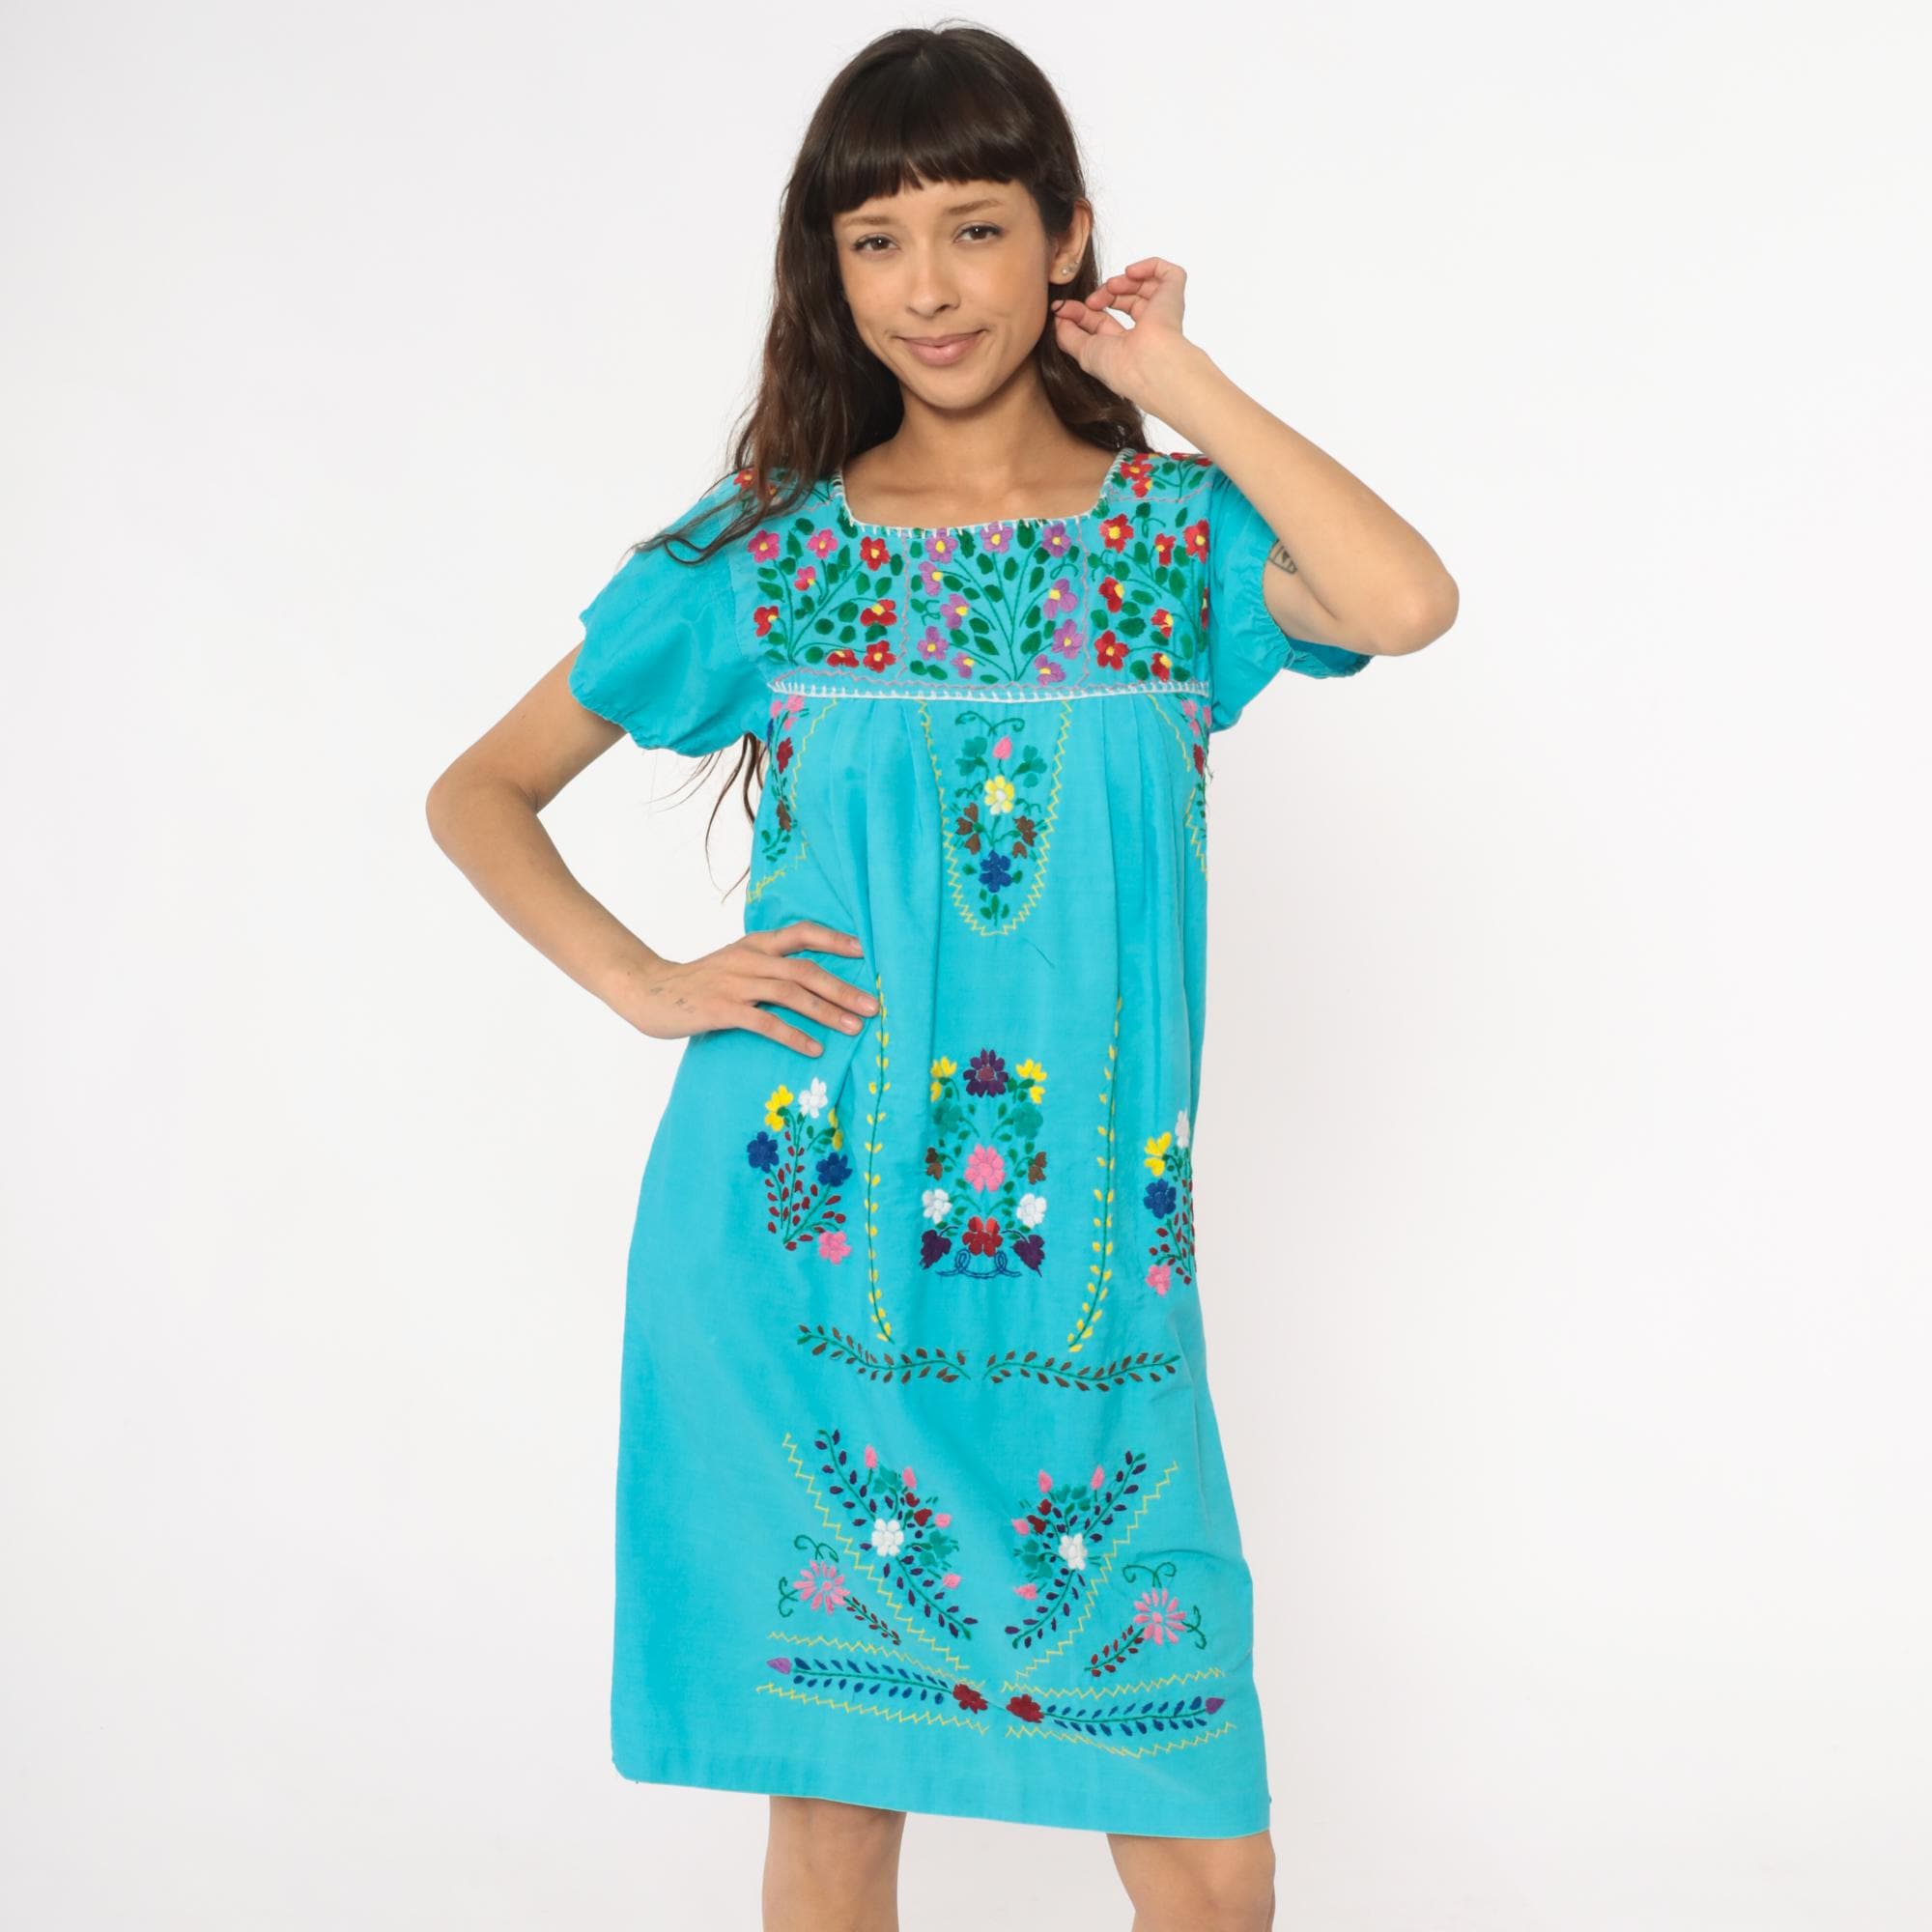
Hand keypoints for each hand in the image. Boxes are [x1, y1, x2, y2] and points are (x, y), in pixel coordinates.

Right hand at [617, 919, 879, 1055]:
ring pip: (791, 993)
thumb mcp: (734, 963)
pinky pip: (765, 1022)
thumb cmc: (697, 983)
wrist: (647, 990)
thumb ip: (765, 966)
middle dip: (843, 987)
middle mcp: (749, 959)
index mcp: (754, 944)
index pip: (801, 933)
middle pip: (805, 969)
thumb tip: (808, 981)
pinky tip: (814, 1049)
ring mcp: (735, 982)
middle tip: (873, 1006)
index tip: (864, 951)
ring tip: (854, 1027)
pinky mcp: (721, 1009)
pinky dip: (793, 1035)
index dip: (834, 939)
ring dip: (826, 1011)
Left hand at [1050, 257, 1196, 407]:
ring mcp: (1162, 313)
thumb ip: (1067, 336)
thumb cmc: (1119, 366)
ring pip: (1142, 286)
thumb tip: (1059, 316)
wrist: (1147, 364)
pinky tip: (1131, 273)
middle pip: (1123, 301)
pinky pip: (1167, 272)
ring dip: (1121, 281)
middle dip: (1102, 294)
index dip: (1084, 310)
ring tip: (1112, 286)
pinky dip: (1147, 266)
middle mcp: (1146, 330)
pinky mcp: (1173, 296)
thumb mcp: (1083, 352)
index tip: (1064, 308)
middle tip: (1091, 301)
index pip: (1104, 321)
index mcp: (1126, 346)